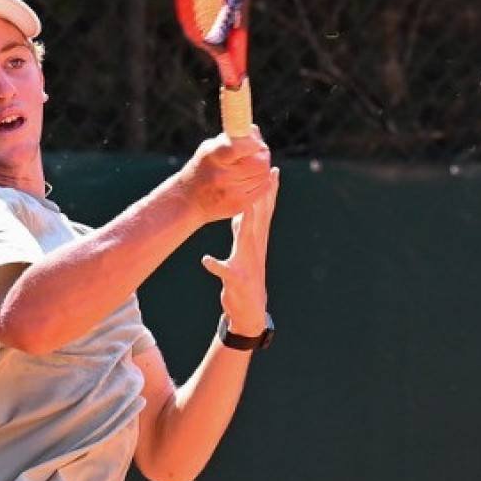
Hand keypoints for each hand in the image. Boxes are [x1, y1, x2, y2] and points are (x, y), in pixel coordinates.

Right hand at [175, 129, 274, 223]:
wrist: (187, 200)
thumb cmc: (202, 168)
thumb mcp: (210, 148)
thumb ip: (232, 138)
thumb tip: (255, 131)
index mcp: (214, 156)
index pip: (244, 146)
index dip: (255, 143)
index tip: (254, 143)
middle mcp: (222, 175)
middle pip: (260, 162)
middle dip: (263, 155)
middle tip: (259, 153)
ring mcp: (231, 192)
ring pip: (263, 176)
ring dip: (262, 168)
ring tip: (253, 166)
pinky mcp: (238, 204)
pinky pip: (262, 189)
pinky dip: (262, 182)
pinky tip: (252, 178)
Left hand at [201, 168, 277, 333]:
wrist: (249, 310)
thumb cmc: (245, 275)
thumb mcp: (244, 247)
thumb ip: (243, 227)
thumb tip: (242, 206)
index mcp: (257, 240)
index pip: (265, 212)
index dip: (269, 191)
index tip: (273, 169)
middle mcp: (255, 249)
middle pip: (260, 219)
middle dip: (264, 199)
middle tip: (268, 177)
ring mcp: (247, 264)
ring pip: (247, 240)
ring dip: (245, 226)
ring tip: (244, 211)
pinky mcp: (236, 280)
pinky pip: (226, 272)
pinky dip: (216, 266)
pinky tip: (206, 260)